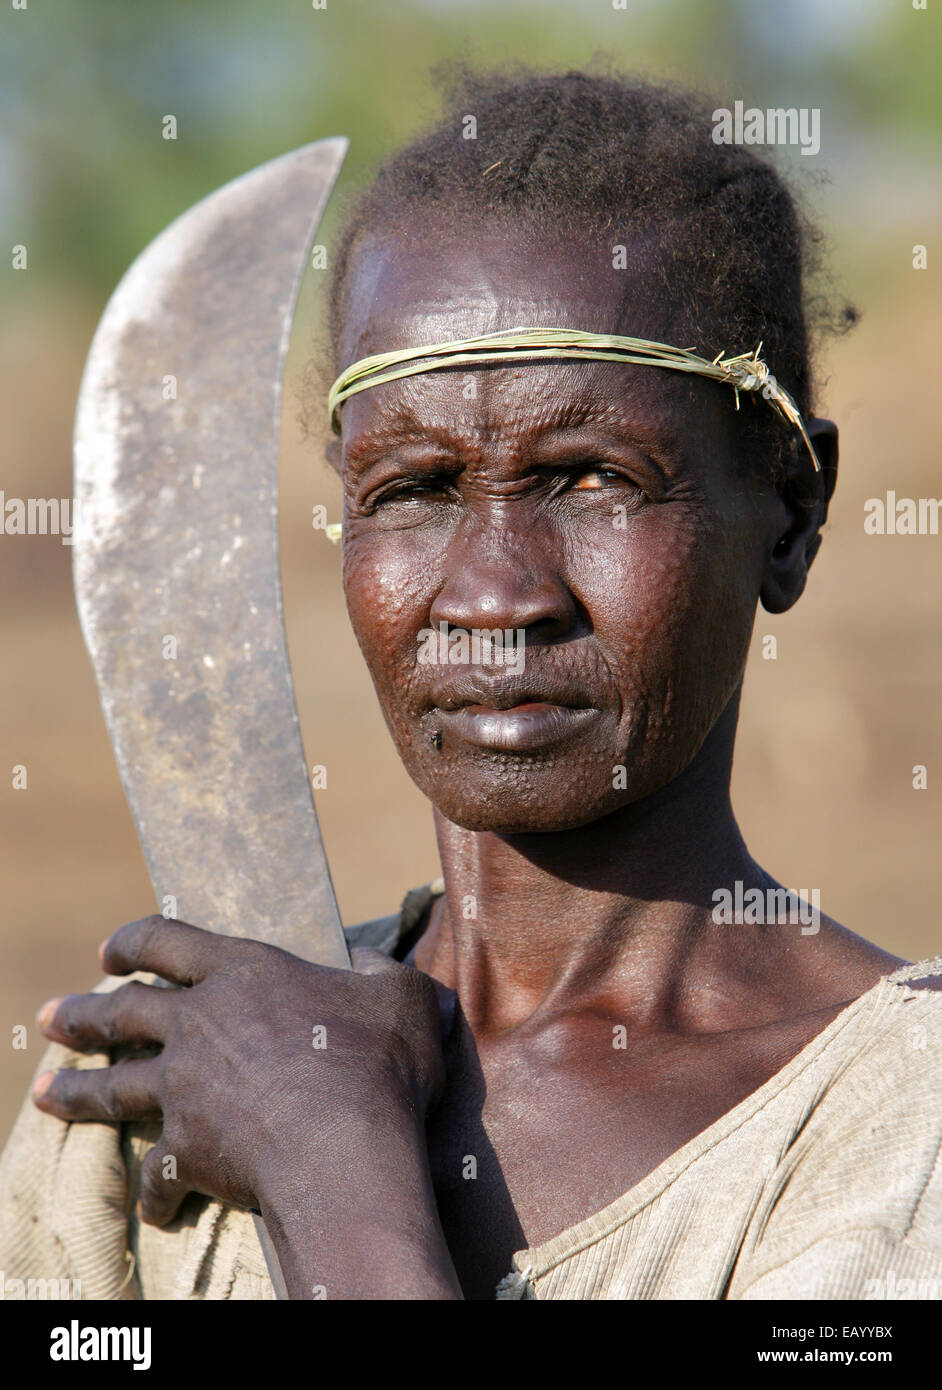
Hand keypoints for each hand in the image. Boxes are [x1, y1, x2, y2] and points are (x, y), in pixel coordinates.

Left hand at [31, 916, 447, 1228]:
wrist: (343, 1149)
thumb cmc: (376, 1064)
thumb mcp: (401, 996)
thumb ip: (379, 970)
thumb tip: (366, 958)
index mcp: (244, 972)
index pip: (168, 939)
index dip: (134, 940)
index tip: (111, 952)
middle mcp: (200, 1024)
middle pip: (120, 1012)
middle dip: (81, 1013)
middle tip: (53, 1016)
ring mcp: (184, 1088)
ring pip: (113, 1085)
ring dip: (75, 1090)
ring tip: (45, 1095)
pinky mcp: (186, 1148)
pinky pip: (156, 1172)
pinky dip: (154, 1190)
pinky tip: (156, 1205)